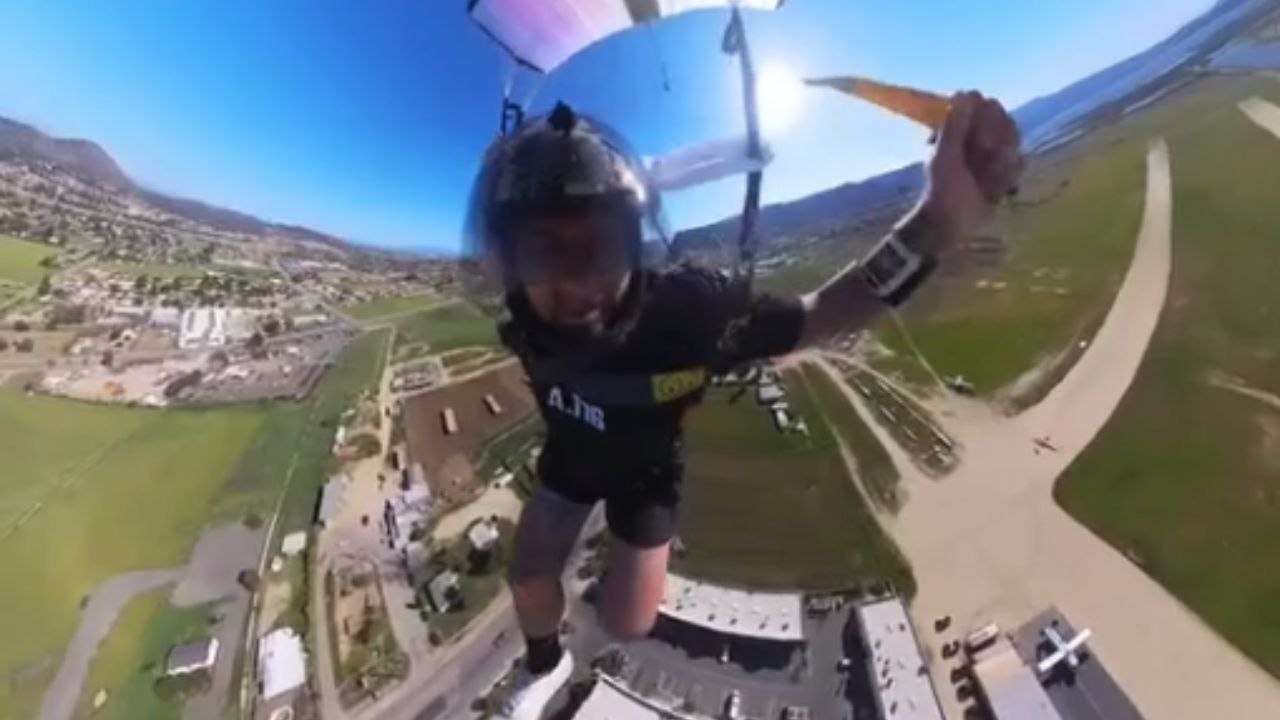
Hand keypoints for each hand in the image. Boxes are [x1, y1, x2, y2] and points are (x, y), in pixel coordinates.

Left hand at [912, 91, 1023, 254]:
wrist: (950, 224)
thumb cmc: (940, 189)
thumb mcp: (944, 157)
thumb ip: (954, 126)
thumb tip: (964, 93)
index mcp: (959, 126)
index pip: (986, 104)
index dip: (988, 119)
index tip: (978, 139)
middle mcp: (977, 133)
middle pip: (1005, 120)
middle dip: (996, 143)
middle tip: (980, 161)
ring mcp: (993, 150)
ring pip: (1015, 141)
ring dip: (1000, 164)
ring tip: (984, 181)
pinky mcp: (1005, 169)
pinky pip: (1020, 162)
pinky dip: (1006, 178)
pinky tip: (993, 190)